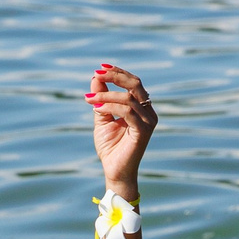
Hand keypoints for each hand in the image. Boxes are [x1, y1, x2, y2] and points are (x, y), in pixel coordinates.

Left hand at [86, 63, 155, 196]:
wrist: (114, 170)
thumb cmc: (110, 146)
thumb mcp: (102, 117)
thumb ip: (101, 98)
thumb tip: (96, 77)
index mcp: (141, 107)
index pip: (132, 82)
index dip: (118, 72)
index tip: (100, 68)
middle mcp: (148, 112)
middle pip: (135, 84)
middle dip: (115, 76)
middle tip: (97, 74)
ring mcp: (148, 121)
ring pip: (128, 98)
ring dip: (107, 95)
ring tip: (90, 99)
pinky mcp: (143, 131)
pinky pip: (128, 112)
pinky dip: (110, 107)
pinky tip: (97, 108)